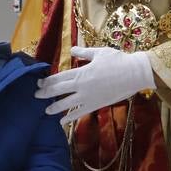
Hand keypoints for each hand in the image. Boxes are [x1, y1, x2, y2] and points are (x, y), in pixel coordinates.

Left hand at [35, 46, 155, 125]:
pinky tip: (61, 121)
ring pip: (65, 104)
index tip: (39, 82)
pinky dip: (69, 117)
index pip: (59, 77)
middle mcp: (81, 86)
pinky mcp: (95, 105)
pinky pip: (79, 112)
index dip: (47, 81)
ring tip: (45, 110)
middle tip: (36, 96)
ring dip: (54, 107)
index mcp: (81, 72)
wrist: (134, 74)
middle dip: (45, 93)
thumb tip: (72, 50)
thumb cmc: (118, 60)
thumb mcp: (99, 53)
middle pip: (58, 91)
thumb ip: (83, 53)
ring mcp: (87, 97)